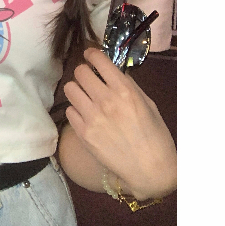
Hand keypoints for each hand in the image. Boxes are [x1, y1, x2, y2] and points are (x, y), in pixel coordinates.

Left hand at [63, 48, 176, 199]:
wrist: (151, 171)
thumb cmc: (155, 136)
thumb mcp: (147, 104)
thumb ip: (128, 85)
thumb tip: (110, 72)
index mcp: (124, 91)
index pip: (99, 60)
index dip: (92, 54)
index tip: (91, 55)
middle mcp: (106, 101)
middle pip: (80, 72)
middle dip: (84, 71)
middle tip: (89, 78)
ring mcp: (92, 118)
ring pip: (70, 89)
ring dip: (78, 89)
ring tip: (86, 96)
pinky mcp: (83, 133)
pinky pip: (69, 110)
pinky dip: (76, 110)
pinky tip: (86, 115)